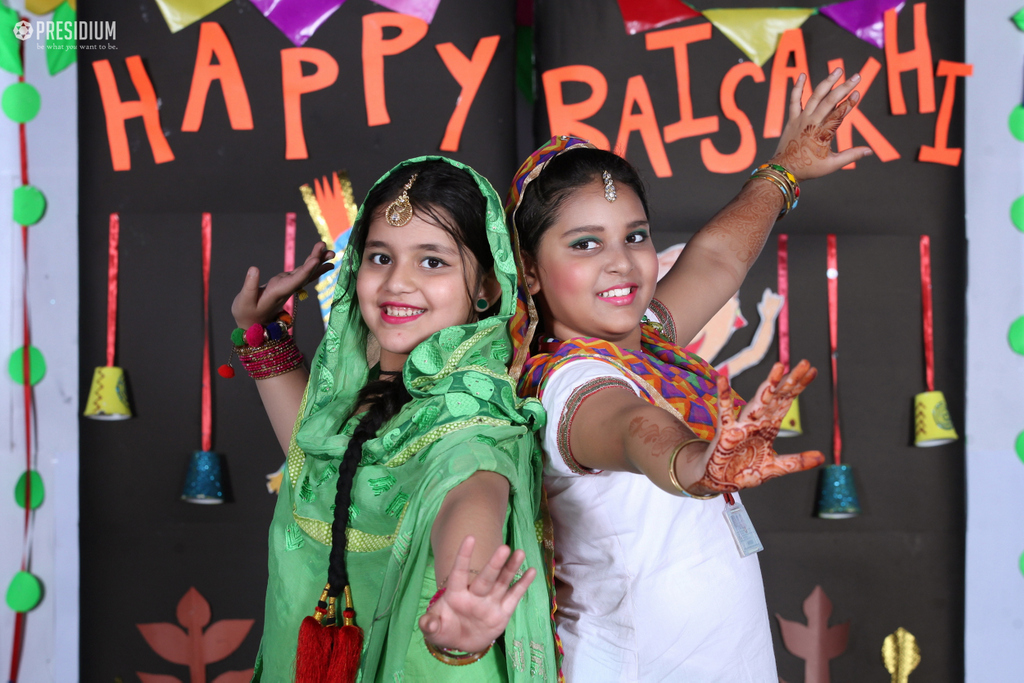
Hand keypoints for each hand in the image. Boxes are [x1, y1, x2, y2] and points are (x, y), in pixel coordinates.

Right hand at [230, 242, 334, 327]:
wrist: (252, 323)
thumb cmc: (246, 313)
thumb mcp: (244, 301)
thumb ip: (249, 286)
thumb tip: (254, 269)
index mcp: (278, 292)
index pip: (295, 281)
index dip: (306, 271)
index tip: (316, 260)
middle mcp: (287, 288)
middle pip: (305, 274)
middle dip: (317, 261)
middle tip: (330, 251)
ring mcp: (288, 285)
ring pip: (306, 272)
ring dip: (318, 261)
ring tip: (331, 252)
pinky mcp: (286, 282)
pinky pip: (302, 272)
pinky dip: (312, 265)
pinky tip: (322, 260)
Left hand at [419, 536, 535, 652]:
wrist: (461, 642)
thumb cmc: (445, 629)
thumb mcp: (433, 629)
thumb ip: (430, 624)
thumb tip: (426, 623)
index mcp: (456, 594)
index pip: (459, 573)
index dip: (464, 556)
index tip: (470, 538)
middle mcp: (474, 594)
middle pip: (485, 578)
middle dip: (494, 564)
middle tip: (504, 548)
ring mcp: (490, 602)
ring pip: (502, 583)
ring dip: (510, 569)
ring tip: (519, 553)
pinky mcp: (502, 612)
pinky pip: (513, 597)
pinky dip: (522, 585)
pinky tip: (531, 571)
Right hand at [693, 360, 824, 493]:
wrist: (720, 481)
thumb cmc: (744, 471)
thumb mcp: (775, 468)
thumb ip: (797, 462)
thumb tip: (822, 457)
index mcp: (769, 427)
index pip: (786, 402)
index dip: (799, 387)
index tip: (812, 371)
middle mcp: (757, 421)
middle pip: (778, 397)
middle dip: (791, 381)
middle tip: (805, 363)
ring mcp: (742, 425)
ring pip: (758, 401)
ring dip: (769, 384)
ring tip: (779, 366)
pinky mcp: (726, 432)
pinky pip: (725, 411)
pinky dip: (723, 395)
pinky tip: (722, 379)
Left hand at [771, 69, 871, 181]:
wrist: (784, 169)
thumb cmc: (809, 168)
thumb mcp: (833, 164)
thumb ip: (852, 155)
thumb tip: (870, 151)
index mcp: (823, 134)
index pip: (839, 114)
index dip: (849, 103)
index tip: (858, 92)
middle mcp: (812, 123)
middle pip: (829, 101)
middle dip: (844, 88)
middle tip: (857, 76)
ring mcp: (801, 119)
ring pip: (815, 97)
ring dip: (827, 82)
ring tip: (838, 70)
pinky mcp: (792, 119)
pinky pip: (794, 100)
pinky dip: (798, 88)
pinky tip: (802, 75)